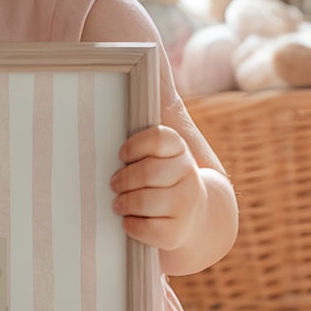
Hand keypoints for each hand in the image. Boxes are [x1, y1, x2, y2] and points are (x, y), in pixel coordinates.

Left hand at [110, 125, 204, 250]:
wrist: (196, 217)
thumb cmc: (163, 180)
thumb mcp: (161, 155)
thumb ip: (145, 136)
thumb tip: (145, 78)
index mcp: (180, 151)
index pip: (159, 138)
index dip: (135, 146)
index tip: (123, 155)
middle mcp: (189, 176)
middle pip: (147, 172)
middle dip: (123, 179)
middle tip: (115, 184)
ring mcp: (186, 205)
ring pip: (143, 201)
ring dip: (123, 203)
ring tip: (119, 203)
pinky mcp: (176, 232)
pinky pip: (144, 228)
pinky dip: (130, 225)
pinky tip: (131, 221)